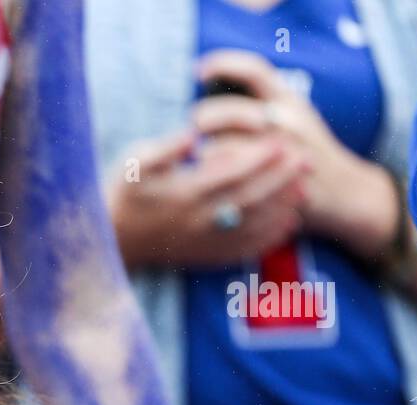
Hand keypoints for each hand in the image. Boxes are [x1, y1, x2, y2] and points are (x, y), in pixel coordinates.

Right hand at [106, 125, 308, 268]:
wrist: (110, 240)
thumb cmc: (121, 194)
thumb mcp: (134, 162)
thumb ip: (165, 148)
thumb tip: (192, 134)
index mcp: (184, 193)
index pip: (232, 171)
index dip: (260, 157)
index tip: (281, 141)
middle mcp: (198, 220)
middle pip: (251, 197)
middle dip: (281, 178)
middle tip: (305, 159)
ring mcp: (204, 241)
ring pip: (254, 224)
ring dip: (282, 206)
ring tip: (303, 188)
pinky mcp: (205, 257)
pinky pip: (244, 249)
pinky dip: (269, 238)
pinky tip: (287, 224)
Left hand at [193, 49, 399, 260]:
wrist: (344, 191)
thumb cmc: (308, 152)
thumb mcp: (295, 117)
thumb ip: (261, 106)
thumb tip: (213, 104)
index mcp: (288, 100)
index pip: (254, 70)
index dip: (224, 63)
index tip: (200, 70)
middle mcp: (286, 120)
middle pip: (227, 111)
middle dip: (202, 118)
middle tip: (195, 127)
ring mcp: (280, 151)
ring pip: (221, 146)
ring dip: (205, 153)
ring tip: (204, 158)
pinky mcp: (273, 180)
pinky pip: (230, 176)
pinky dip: (215, 176)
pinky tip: (213, 178)